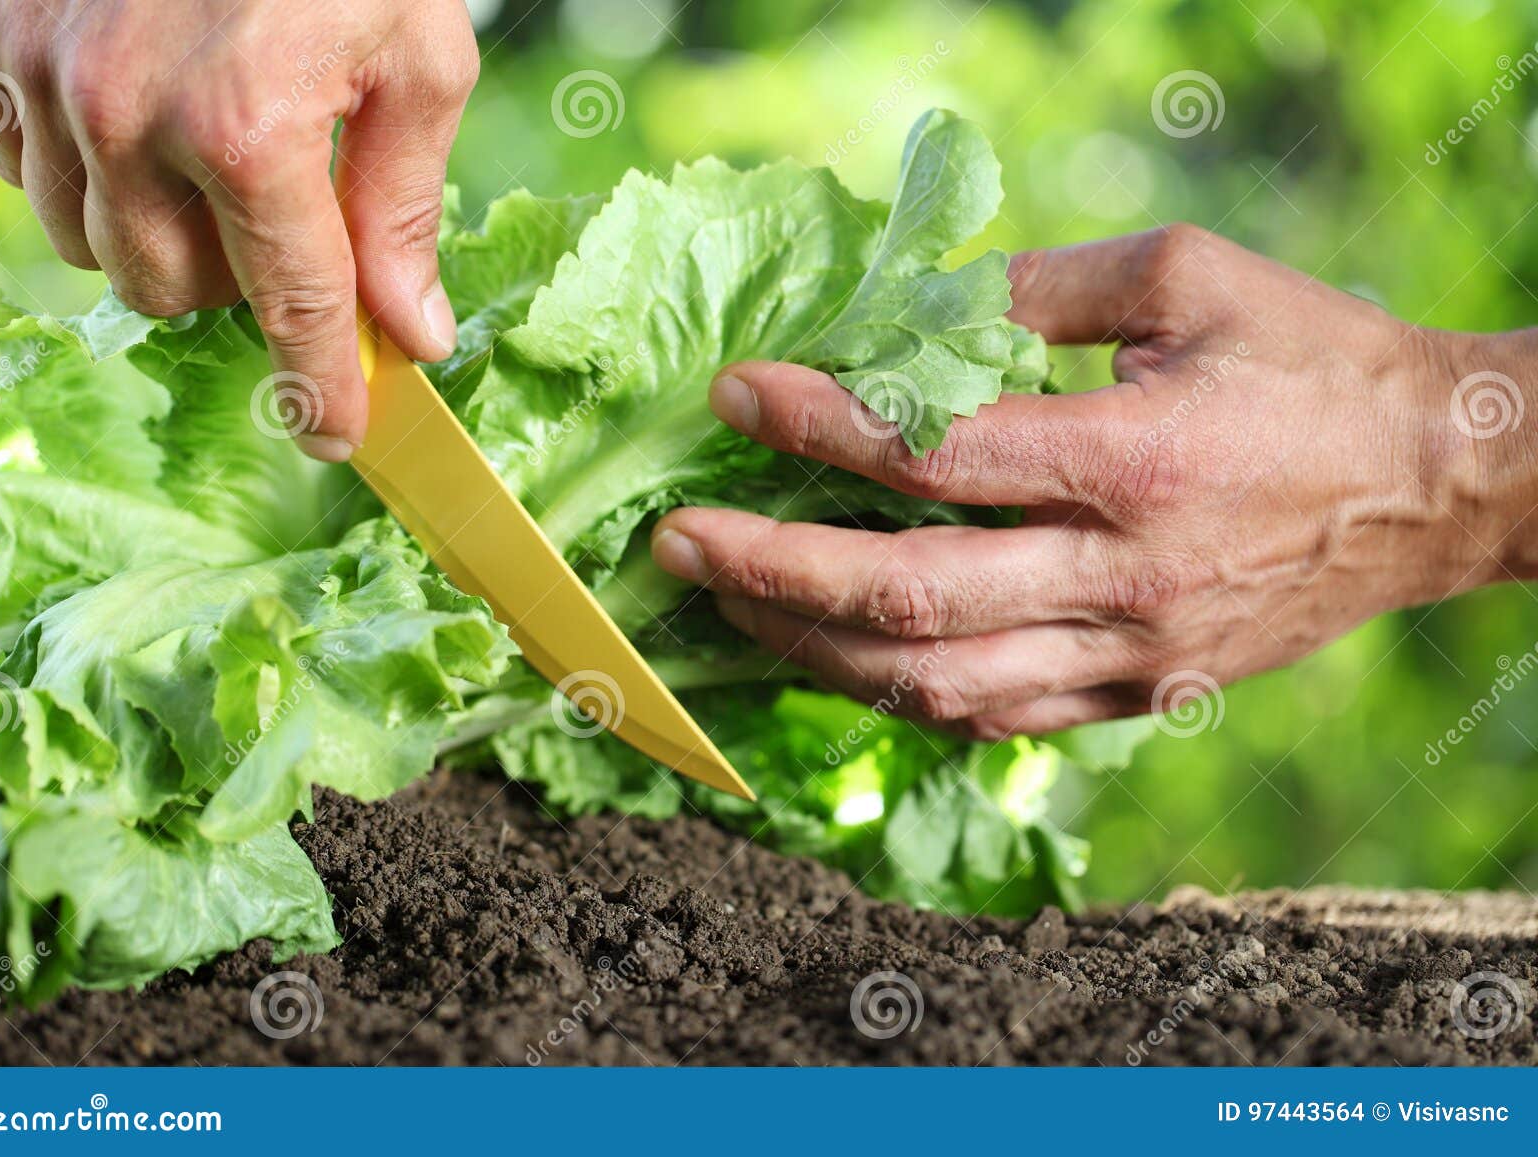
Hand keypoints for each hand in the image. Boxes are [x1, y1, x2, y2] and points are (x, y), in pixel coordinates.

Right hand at [0, 0, 478, 459]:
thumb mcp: (418, 62)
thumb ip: (403, 209)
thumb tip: (410, 334)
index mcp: (248, 128)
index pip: (294, 308)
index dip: (323, 385)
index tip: (337, 434)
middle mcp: (126, 115)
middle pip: (170, 294)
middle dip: (235, 284)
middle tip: (281, 222)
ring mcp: (43, 75)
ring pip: (89, 247)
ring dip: (157, 232)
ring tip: (210, 157)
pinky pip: (26, 170)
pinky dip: (87, 170)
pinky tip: (140, 115)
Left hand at [652, 224, 1537, 736]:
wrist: (1437, 487)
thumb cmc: (1318, 368)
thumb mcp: (1193, 281)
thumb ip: (1045, 289)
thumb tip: (920, 305)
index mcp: (1131, 461)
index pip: (932, 456)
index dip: (816, 427)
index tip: (735, 395)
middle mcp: (1119, 576)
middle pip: (907, 596)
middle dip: (771, 571)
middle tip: (677, 542)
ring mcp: (1129, 654)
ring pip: (935, 684)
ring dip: (813, 649)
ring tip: (730, 604)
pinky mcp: (1141, 695)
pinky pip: (994, 719)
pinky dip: (899, 694)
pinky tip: (839, 657)